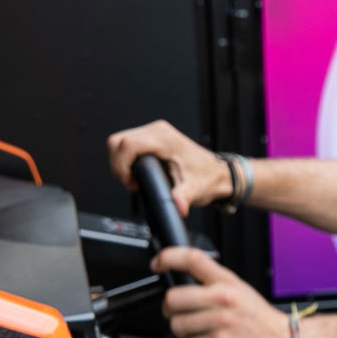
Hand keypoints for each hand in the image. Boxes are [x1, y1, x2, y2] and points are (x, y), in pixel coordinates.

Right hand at [106, 120, 232, 215]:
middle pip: (118, 141)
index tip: (130, 182)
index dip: (122, 165)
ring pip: (120, 141)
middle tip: (131, 182)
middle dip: (119, 165)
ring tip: (134, 179)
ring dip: (121, 162)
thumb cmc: (207, 178)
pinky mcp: (152, 137)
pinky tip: (137, 172)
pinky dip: (126, 159)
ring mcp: (154, 132)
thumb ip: (184, 197)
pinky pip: (128, 144)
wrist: (217, 173)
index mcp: (165, 140)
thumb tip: (178, 206)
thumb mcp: (195, 190)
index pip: (128, 144)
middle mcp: (158, 131)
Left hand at [154, 247, 288, 337]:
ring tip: (197, 332)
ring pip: (177, 325)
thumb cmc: (260, 319)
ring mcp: (222, 322)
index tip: (158, 264)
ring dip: (182, 332)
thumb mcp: (240, 290)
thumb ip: (213, 284)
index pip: (192, 258)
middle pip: (174, 297)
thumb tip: (181, 284)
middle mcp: (224, 299)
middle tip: (178, 313)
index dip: (168, 257)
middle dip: (170, 309)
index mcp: (227, 281)